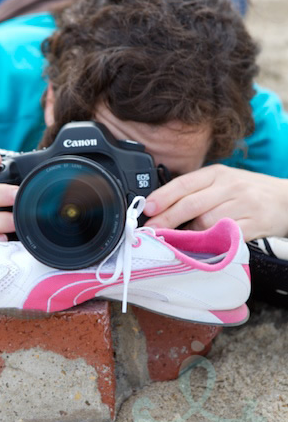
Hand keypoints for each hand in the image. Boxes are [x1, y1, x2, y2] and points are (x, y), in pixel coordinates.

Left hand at [143, 164, 287, 240]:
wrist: (287, 199)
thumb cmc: (249, 192)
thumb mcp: (224, 182)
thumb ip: (197, 191)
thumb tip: (163, 207)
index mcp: (217, 173)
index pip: (184, 183)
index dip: (163, 196)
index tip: (148, 208)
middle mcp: (229, 186)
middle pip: (191, 204)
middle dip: (167, 219)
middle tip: (151, 231)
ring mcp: (243, 204)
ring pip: (207, 222)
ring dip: (187, 235)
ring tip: (176, 241)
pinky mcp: (254, 224)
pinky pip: (226, 236)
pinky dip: (211, 243)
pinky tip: (201, 248)